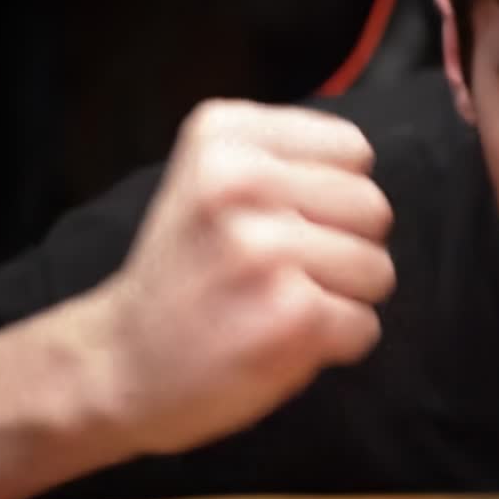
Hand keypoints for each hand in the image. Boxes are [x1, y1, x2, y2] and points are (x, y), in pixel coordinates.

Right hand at [94, 99, 394, 455]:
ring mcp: (264, 249)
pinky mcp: (292, 315)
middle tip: (282, 272)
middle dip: (346, 247)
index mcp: (224, 134)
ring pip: (378, 268)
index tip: (281, 221)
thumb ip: (291, 158)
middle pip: (373, 208)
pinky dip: (336, 344)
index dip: (333, 195)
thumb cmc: (191, 270)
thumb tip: (371, 174)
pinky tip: (278, 339)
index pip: (354, 151)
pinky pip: (366, 324)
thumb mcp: (215, 178)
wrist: (120, 364)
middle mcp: (239, 182)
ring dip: (342, 298)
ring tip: (279, 304)